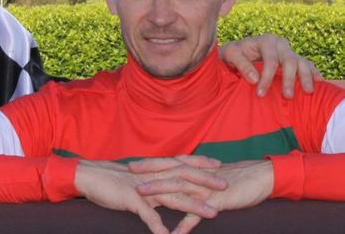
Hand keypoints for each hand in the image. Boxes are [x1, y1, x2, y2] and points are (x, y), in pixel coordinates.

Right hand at [74, 155, 226, 233]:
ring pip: (172, 197)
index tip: (219, 166)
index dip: (200, 164)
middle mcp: (151, 176)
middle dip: (205, 182)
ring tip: (212, 214)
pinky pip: (147, 215)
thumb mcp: (136, 179)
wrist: (89, 176)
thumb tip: (166, 187)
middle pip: (183, 177)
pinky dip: (158, 226)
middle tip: (225, 186)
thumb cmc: (111, 179)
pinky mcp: (131, 199)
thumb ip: (153, 183)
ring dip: (193, 206)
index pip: (181, 163)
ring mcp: (142, 188)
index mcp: (153, 170)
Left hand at [137, 159, 273, 233]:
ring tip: (142, 200)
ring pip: (178, 189)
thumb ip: (193, 176)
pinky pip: (198, 214)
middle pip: (167, 173)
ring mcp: (204, 187)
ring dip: (159, 194)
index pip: (167, 163)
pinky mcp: (216, 200)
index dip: (148, 164)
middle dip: (147, 175)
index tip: (130, 165)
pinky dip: (186, 224)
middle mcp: (196, 175)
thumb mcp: (209, 174)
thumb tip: (177, 178)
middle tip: (129, 178)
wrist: (258, 177)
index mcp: (193, 168)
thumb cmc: (232, 176)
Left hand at [220, 34, 320, 97]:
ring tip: (308, 92)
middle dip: (289, 79)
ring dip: (305, 77)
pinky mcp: (294, 58)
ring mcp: (288, 51)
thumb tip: (255, 79)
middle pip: (289, 60)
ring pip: (302, 62)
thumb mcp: (230, 55)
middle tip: (287, 96)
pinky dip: (313, 73)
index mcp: (265, 41)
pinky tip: (318, 83)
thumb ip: (241, 65)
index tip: (260, 93)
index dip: (267, 77)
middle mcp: (280, 44)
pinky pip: (307, 64)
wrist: (237, 52)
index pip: (270, 60)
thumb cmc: (233, 53)